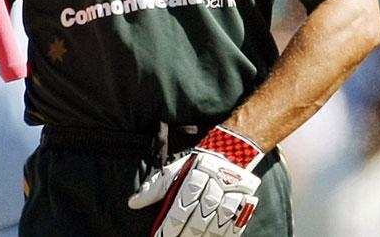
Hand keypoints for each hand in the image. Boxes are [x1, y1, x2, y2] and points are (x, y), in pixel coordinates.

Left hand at [128, 126, 263, 235]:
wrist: (232, 151)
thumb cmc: (197, 166)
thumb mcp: (175, 170)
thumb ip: (155, 188)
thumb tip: (133, 202)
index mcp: (197, 174)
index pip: (182, 206)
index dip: (170, 226)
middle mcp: (217, 183)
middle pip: (200, 218)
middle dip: (185, 235)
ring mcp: (233, 194)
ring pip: (218, 223)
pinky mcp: (245, 202)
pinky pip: (235, 224)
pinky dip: (224, 236)